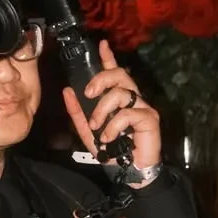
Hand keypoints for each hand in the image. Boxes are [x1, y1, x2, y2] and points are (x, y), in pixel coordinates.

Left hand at [63, 41, 161, 182]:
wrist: (130, 172)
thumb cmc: (114, 152)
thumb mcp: (88, 131)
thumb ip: (78, 113)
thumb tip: (67, 91)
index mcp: (119, 99)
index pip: (115, 73)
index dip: (108, 58)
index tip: (102, 45)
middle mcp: (133, 99)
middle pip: (119, 75)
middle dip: (100, 80)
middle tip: (88, 94)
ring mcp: (143, 107)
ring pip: (120, 92)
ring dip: (102, 109)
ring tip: (98, 126)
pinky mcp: (150, 118)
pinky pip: (127, 113)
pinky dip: (113, 126)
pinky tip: (109, 138)